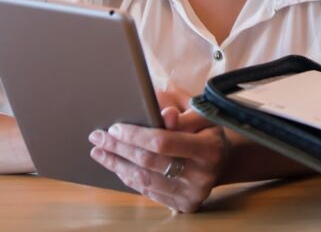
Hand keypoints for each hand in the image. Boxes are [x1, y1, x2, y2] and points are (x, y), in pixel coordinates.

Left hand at [88, 108, 229, 212]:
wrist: (223, 161)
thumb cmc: (207, 131)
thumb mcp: (202, 115)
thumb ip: (182, 113)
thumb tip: (164, 113)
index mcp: (209, 149)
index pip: (163, 142)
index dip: (136, 135)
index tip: (114, 128)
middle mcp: (202, 176)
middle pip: (149, 162)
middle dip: (119, 149)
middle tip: (97, 137)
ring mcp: (192, 194)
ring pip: (145, 180)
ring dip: (117, 165)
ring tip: (100, 152)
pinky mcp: (184, 206)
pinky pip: (148, 192)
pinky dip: (129, 177)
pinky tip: (117, 165)